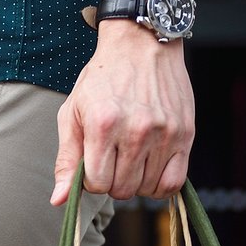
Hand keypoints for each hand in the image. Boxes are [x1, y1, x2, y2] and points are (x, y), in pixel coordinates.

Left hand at [53, 21, 194, 204]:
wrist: (141, 46)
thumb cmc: (102, 80)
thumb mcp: (72, 113)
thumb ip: (66, 159)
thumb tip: (59, 200)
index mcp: (103, 125)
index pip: (96, 183)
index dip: (91, 179)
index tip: (94, 162)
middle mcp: (136, 130)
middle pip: (122, 190)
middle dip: (113, 181)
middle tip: (112, 158)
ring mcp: (164, 133)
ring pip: (147, 189)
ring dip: (136, 182)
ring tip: (131, 158)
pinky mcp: (185, 134)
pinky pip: (174, 182)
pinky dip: (160, 185)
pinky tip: (150, 170)